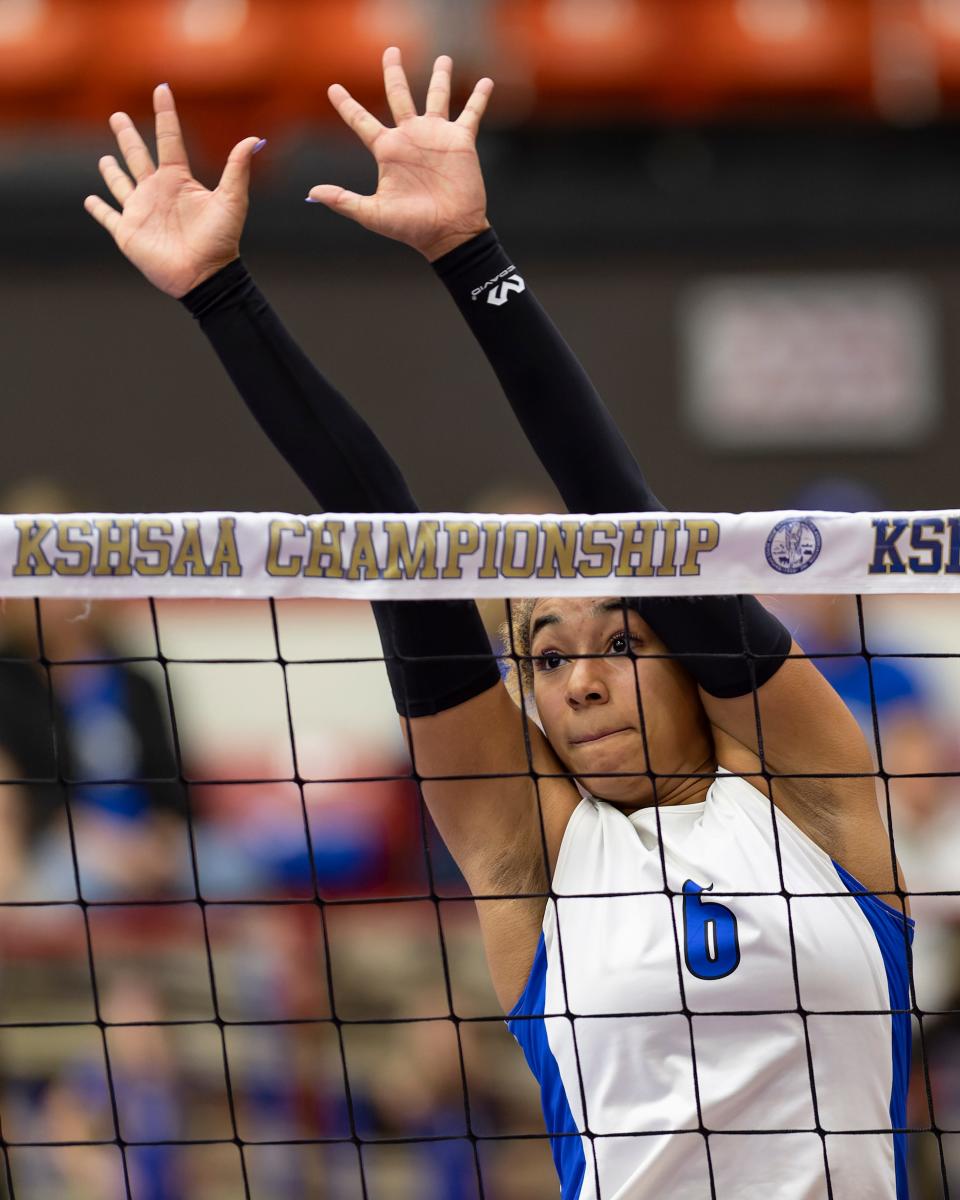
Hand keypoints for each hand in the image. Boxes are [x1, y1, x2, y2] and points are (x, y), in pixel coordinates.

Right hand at [84, 84, 263, 297]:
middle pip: (138, 156)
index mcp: (179, 180)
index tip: (162, 89)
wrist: (205, 276)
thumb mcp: (232, 201)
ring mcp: (141, 211)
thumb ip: (237, 169)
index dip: (166, 115)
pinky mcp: (127, 231)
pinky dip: (98, 208)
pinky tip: (91, 201)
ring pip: (121, 183)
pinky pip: (108, 216)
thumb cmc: (221, 241)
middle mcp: (157, 192)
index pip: (169, 140)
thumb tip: (254, 139)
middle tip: (118, 117)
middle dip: (127, 136)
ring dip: (112, 171)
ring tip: (105, 158)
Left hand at [308, 47, 493, 260]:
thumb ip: (343, 200)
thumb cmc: (411, 228)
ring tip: (443, 58)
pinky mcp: (460, 142)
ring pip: (436, 97)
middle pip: (398, 95)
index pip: (361, 121)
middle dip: (394, 73)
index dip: (346, 105)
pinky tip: (486, 83)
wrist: (448, 234)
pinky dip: (478, 98)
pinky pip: (471, 114)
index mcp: (387, 150)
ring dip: (440, 78)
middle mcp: (410, 138)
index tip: (332, 88)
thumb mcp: (373, 214)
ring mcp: (436, 137)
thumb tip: (312, 192)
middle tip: (391, 51)